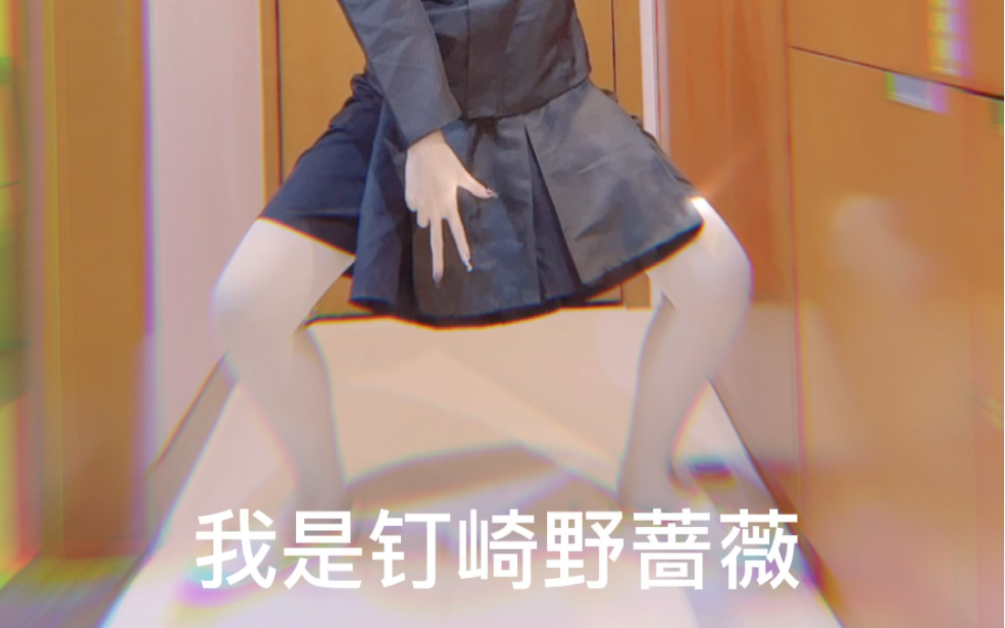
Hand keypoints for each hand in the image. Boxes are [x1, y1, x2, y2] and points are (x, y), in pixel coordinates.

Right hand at [405, 129, 494, 283]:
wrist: (422, 145)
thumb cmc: (446, 159)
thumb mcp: (462, 174)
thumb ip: (476, 188)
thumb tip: (491, 195)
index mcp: (449, 205)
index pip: (457, 232)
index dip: (463, 248)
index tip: (468, 263)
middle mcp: (434, 211)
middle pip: (435, 241)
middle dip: (438, 261)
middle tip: (438, 279)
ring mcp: (420, 207)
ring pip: (423, 221)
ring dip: (427, 216)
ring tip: (430, 194)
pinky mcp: (409, 199)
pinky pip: (414, 207)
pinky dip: (418, 202)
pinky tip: (421, 187)